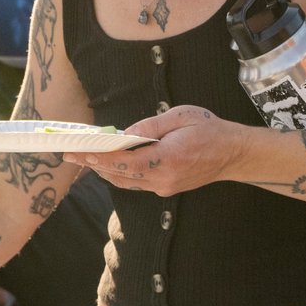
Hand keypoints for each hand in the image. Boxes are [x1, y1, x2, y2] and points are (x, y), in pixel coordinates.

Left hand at [85, 106, 242, 195]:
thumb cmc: (209, 130)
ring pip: (125, 182)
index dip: (96, 158)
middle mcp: (162, 179)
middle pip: (118, 174)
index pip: (122, 161)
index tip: (76, 152)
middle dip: (93, 164)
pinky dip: (120, 173)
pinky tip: (109, 163)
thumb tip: (123, 134)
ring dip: (104, 171)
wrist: (233, 154)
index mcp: (166, 159)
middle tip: (71, 154)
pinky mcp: (165, 189)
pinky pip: (136, 183)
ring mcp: (164, 187)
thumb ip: (150, 126)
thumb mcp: (180, 116)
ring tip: (85, 158)